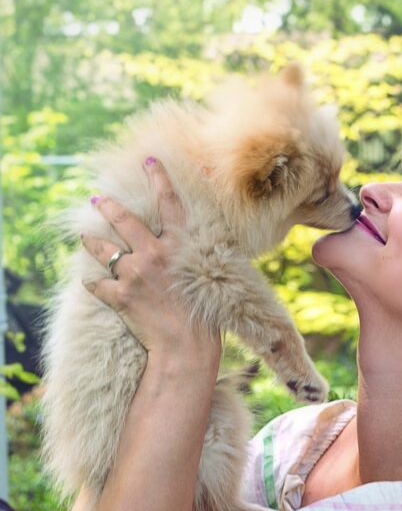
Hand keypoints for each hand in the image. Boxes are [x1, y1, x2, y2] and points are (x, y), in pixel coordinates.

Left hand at [81, 158, 220, 367]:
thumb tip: (189, 257)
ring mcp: (134, 273)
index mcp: (179, 247)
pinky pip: (97, 284)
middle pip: (123, 219)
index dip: (159, 177)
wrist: (186, 349)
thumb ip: (192, 263)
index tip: (149, 161)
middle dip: (107, 206)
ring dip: (91, 242)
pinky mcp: (119, 295)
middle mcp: (154, 253)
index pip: (169, 203)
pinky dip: (93, 284)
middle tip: (97, 199)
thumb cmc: (204, 322)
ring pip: (103, 249)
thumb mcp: (208, 282)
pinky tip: (89, 284)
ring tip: (84, 237)